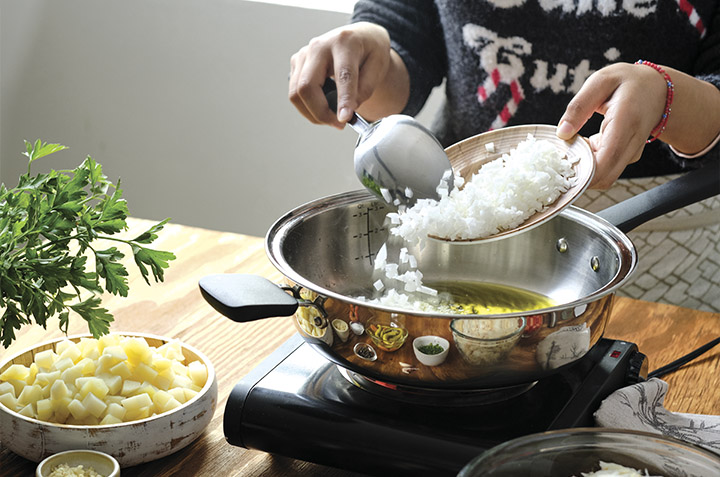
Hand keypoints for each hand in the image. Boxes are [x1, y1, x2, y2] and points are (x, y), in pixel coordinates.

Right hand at [289, 22, 393, 128]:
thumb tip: (347, 110)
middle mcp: (318, 46)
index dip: (343, 100)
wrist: (358, 38)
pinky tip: (323, 107)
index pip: (342, 75)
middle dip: (321, 113)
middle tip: (339, 124)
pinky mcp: (296, 64)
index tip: (344, 119)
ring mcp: (303, 54)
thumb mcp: (378, 66)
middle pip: (307, 86)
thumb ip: (365, 88)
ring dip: (313, 113)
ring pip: (296, 93)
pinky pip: (295, 93)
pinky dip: (308, 107)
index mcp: (344, 42)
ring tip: (332, 118)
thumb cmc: (369, 51)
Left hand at [556, 63, 667, 188]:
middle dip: (579, 173)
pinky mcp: (627, 158)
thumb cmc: (629, 83)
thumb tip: (562, 133)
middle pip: (604, 177)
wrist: (658, 89)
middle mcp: (632, 143)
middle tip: (562, 153)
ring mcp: (632, 153)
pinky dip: (590, 163)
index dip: (584, 171)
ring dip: (583, 167)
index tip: (563, 163)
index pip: (607, 160)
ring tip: (574, 144)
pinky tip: (584, 146)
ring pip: (604, 176)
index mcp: (625, 122)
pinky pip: (606, 169)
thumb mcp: (600, 82)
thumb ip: (579, 107)